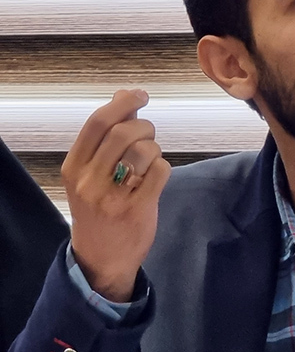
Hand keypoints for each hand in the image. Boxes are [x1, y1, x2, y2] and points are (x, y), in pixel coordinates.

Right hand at [63, 89, 170, 301]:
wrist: (101, 257)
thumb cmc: (99, 207)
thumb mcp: (90, 174)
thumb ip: (105, 137)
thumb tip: (125, 95)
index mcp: (74, 167)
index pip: (97, 123)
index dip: (122, 103)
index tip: (139, 95)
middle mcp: (89, 180)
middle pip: (123, 133)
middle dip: (144, 127)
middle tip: (148, 135)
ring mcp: (113, 196)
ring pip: (144, 151)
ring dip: (155, 149)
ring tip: (149, 162)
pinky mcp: (137, 209)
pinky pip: (160, 172)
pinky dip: (163, 168)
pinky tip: (156, 178)